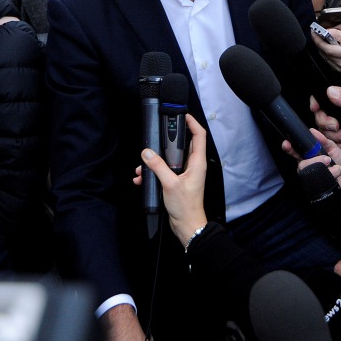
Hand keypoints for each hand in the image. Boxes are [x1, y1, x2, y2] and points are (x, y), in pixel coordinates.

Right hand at [135, 115, 208, 243]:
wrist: (187, 226)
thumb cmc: (185, 207)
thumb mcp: (170, 184)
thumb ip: (158, 167)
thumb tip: (147, 153)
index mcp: (197, 163)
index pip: (199, 136)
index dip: (192, 123)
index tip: (182, 114)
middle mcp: (193, 166)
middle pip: (181, 145)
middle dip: (165, 142)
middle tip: (155, 138)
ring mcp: (185, 173)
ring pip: (169, 159)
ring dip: (155, 161)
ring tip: (141, 166)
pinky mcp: (177, 181)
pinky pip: (164, 170)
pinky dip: (153, 172)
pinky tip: (141, 178)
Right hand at [289, 128, 340, 193]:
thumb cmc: (340, 162)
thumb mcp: (332, 147)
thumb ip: (323, 140)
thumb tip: (312, 131)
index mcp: (308, 156)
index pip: (295, 152)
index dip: (289, 148)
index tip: (286, 143)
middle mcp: (307, 166)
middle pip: (302, 164)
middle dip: (315, 160)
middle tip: (327, 159)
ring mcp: (311, 177)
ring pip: (310, 172)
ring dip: (325, 167)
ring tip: (334, 166)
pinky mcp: (317, 186)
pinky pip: (319, 180)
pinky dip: (332, 174)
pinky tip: (336, 173)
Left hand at [312, 28, 340, 83]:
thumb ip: (337, 34)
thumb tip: (325, 31)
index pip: (327, 48)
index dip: (318, 40)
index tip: (313, 31)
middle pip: (323, 52)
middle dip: (318, 41)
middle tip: (317, 33)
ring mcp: (337, 69)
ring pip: (323, 56)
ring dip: (321, 47)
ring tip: (324, 39)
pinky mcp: (335, 71)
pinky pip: (326, 60)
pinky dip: (325, 52)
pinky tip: (330, 48)